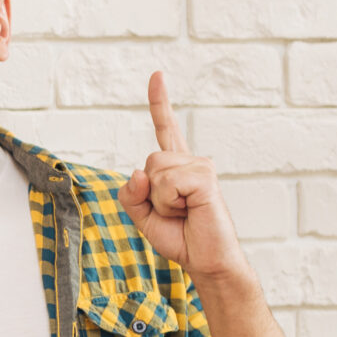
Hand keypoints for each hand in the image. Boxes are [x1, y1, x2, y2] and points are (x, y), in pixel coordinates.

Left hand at [123, 72, 247, 282]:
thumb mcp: (142, 216)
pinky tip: (190, 210)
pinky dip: (169, 203)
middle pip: (148, 161)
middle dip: (148, 193)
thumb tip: (138, 172)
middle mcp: (191, 162)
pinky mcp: (206, 178)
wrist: (205, 260)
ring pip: (155, 172)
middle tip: (172, 212)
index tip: (157, 75)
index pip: (166, 129)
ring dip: (160, 201)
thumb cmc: (179, 237)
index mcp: (176, 168)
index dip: (160, 103)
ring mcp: (201, 167)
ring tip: (183, 212)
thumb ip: (131, 194)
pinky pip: (167, 184)